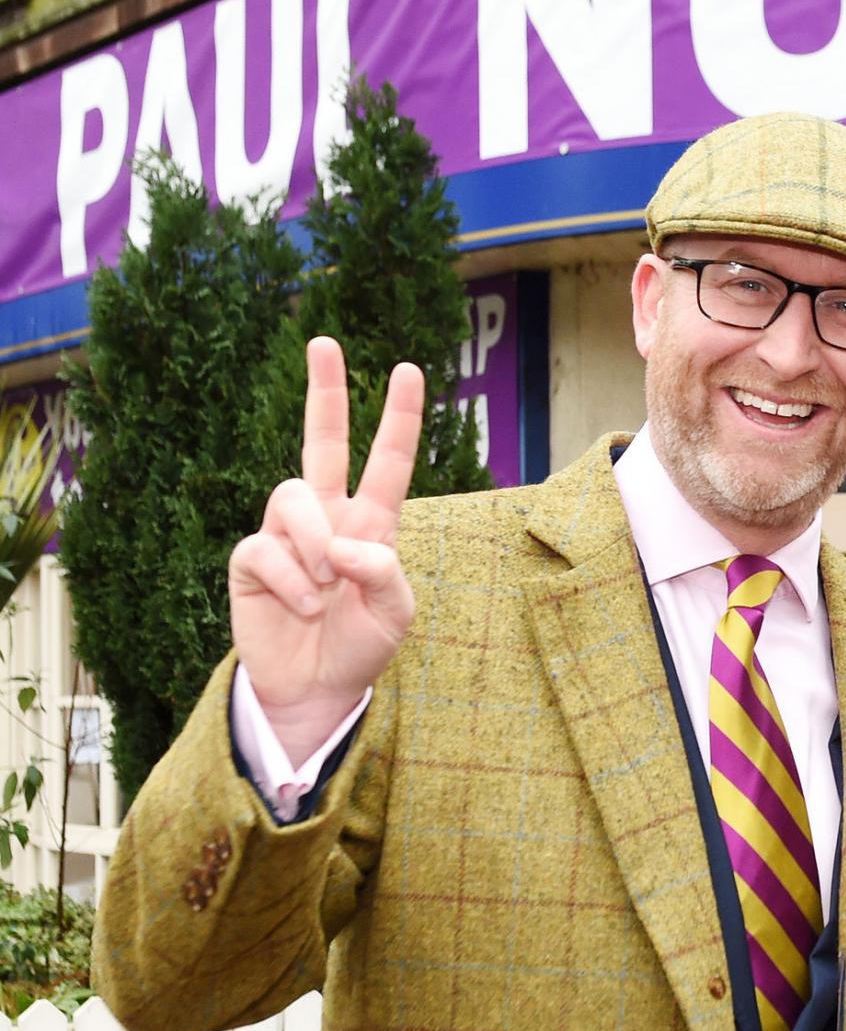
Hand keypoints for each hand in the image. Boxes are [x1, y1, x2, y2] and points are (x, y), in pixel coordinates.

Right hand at [228, 337, 423, 759]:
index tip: (408, 369)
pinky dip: (292, 582)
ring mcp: (285, 535)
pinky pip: (265, 548)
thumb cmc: (361, 645)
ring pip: (293, 497)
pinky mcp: (252, 560)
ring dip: (313, 545)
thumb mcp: (396, 614)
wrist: (318, 688)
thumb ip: (384, 573)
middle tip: (325, 342)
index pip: (386, 462)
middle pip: (321, 442)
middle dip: (325, 391)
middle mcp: (327, 518)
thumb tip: (344, 544)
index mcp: (372, 524)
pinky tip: (304, 608)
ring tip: (326, 592)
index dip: (398, 419)